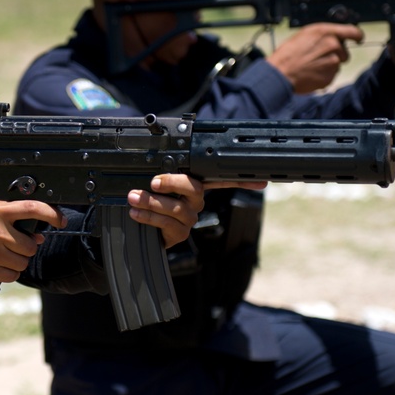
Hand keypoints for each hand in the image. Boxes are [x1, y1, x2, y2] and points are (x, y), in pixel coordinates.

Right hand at [0, 200, 66, 282]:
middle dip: (27, 246)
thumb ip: (7, 216)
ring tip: (3, 254)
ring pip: (23, 261)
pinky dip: (9, 272)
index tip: (60, 220)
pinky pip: (12, 275)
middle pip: (31, 244)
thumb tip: (36, 232)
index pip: (33, 208)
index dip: (52, 214)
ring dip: (18, 260)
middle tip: (16, 244)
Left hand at [126, 174, 266, 248]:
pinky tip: (136, 213)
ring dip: (152, 202)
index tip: (261, 181)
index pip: (221, 179)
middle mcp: (196, 202)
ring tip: (134, 197)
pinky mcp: (178, 234)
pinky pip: (167, 224)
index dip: (242, 179)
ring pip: (178, 208)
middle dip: (174, 183)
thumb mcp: (153, 185)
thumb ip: (159, 174)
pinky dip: (149, 216)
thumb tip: (150, 160)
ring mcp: (188, 218)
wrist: (138, 231)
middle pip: (195, 188)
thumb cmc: (147, 202)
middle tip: (154, 182)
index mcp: (194, 186)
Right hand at [267, 23, 364, 93]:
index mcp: (326, 32)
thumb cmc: (288, 53)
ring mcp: (333, 62)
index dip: (357, 36)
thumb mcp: (305, 35)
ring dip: (328, 65)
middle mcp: (333, 45)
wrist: (280, 72)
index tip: (358, 39)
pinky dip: (323, 75)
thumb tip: (334, 38)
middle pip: (344, 52)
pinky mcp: (330, 77)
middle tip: (318, 58)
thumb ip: (323, 35)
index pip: (352, 31)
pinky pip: (331, 76)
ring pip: (337, 64)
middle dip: (335, 55)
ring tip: (311, 66)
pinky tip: (311, 73)